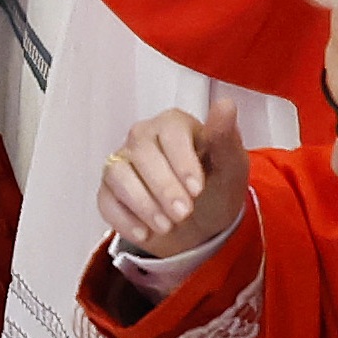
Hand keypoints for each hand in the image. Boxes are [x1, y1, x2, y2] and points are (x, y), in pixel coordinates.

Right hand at [100, 104, 252, 263]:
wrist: (202, 222)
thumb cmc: (216, 185)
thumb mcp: (231, 166)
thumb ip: (225, 137)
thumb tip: (226, 104)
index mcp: (172, 125)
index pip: (170, 133)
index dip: (182, 161)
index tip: (198, 189)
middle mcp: (142, 138)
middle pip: (142, 153)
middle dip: (163, 187)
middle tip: (184, 214)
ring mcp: (122, 163)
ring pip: (119, 174)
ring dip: (143, 203)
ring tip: (167, 227)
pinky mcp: (109, 190)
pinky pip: (106, 200)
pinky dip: (124, 219)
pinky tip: (146, 233)